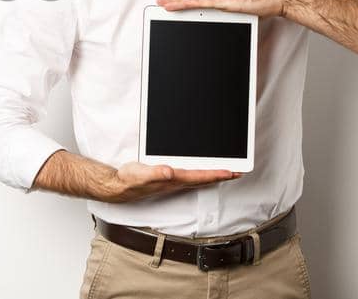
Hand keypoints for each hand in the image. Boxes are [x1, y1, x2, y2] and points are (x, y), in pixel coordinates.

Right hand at [103, 162, 240, 202]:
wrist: (119, 186)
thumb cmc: (129, 180)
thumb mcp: (140, 174)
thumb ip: (155, 173)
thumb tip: (169, 172)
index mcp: (173, 179)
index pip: (200, 176)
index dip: (217, 174)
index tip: (232, 171)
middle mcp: (176, 182)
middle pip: (205, 179)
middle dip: (222, 176)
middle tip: (238, 172)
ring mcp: (173, 182)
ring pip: (199, 178)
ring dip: (214, 175)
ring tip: (226, 171)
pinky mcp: (168, 179)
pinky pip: (191, 176)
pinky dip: (201, 173)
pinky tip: (202, 170)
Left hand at [156, 0, 302, 18]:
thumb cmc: (262, 6)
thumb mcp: (243, 14)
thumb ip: (234, 18)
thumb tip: (230, 27)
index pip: (199, 0)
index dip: (185, 1)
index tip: (172, 4)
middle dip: (175, 0)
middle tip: (160, 2)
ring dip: (177, 1)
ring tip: (163, 4)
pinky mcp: (224, 1)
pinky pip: (201, 3)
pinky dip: (188, 4)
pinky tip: (179, 5)